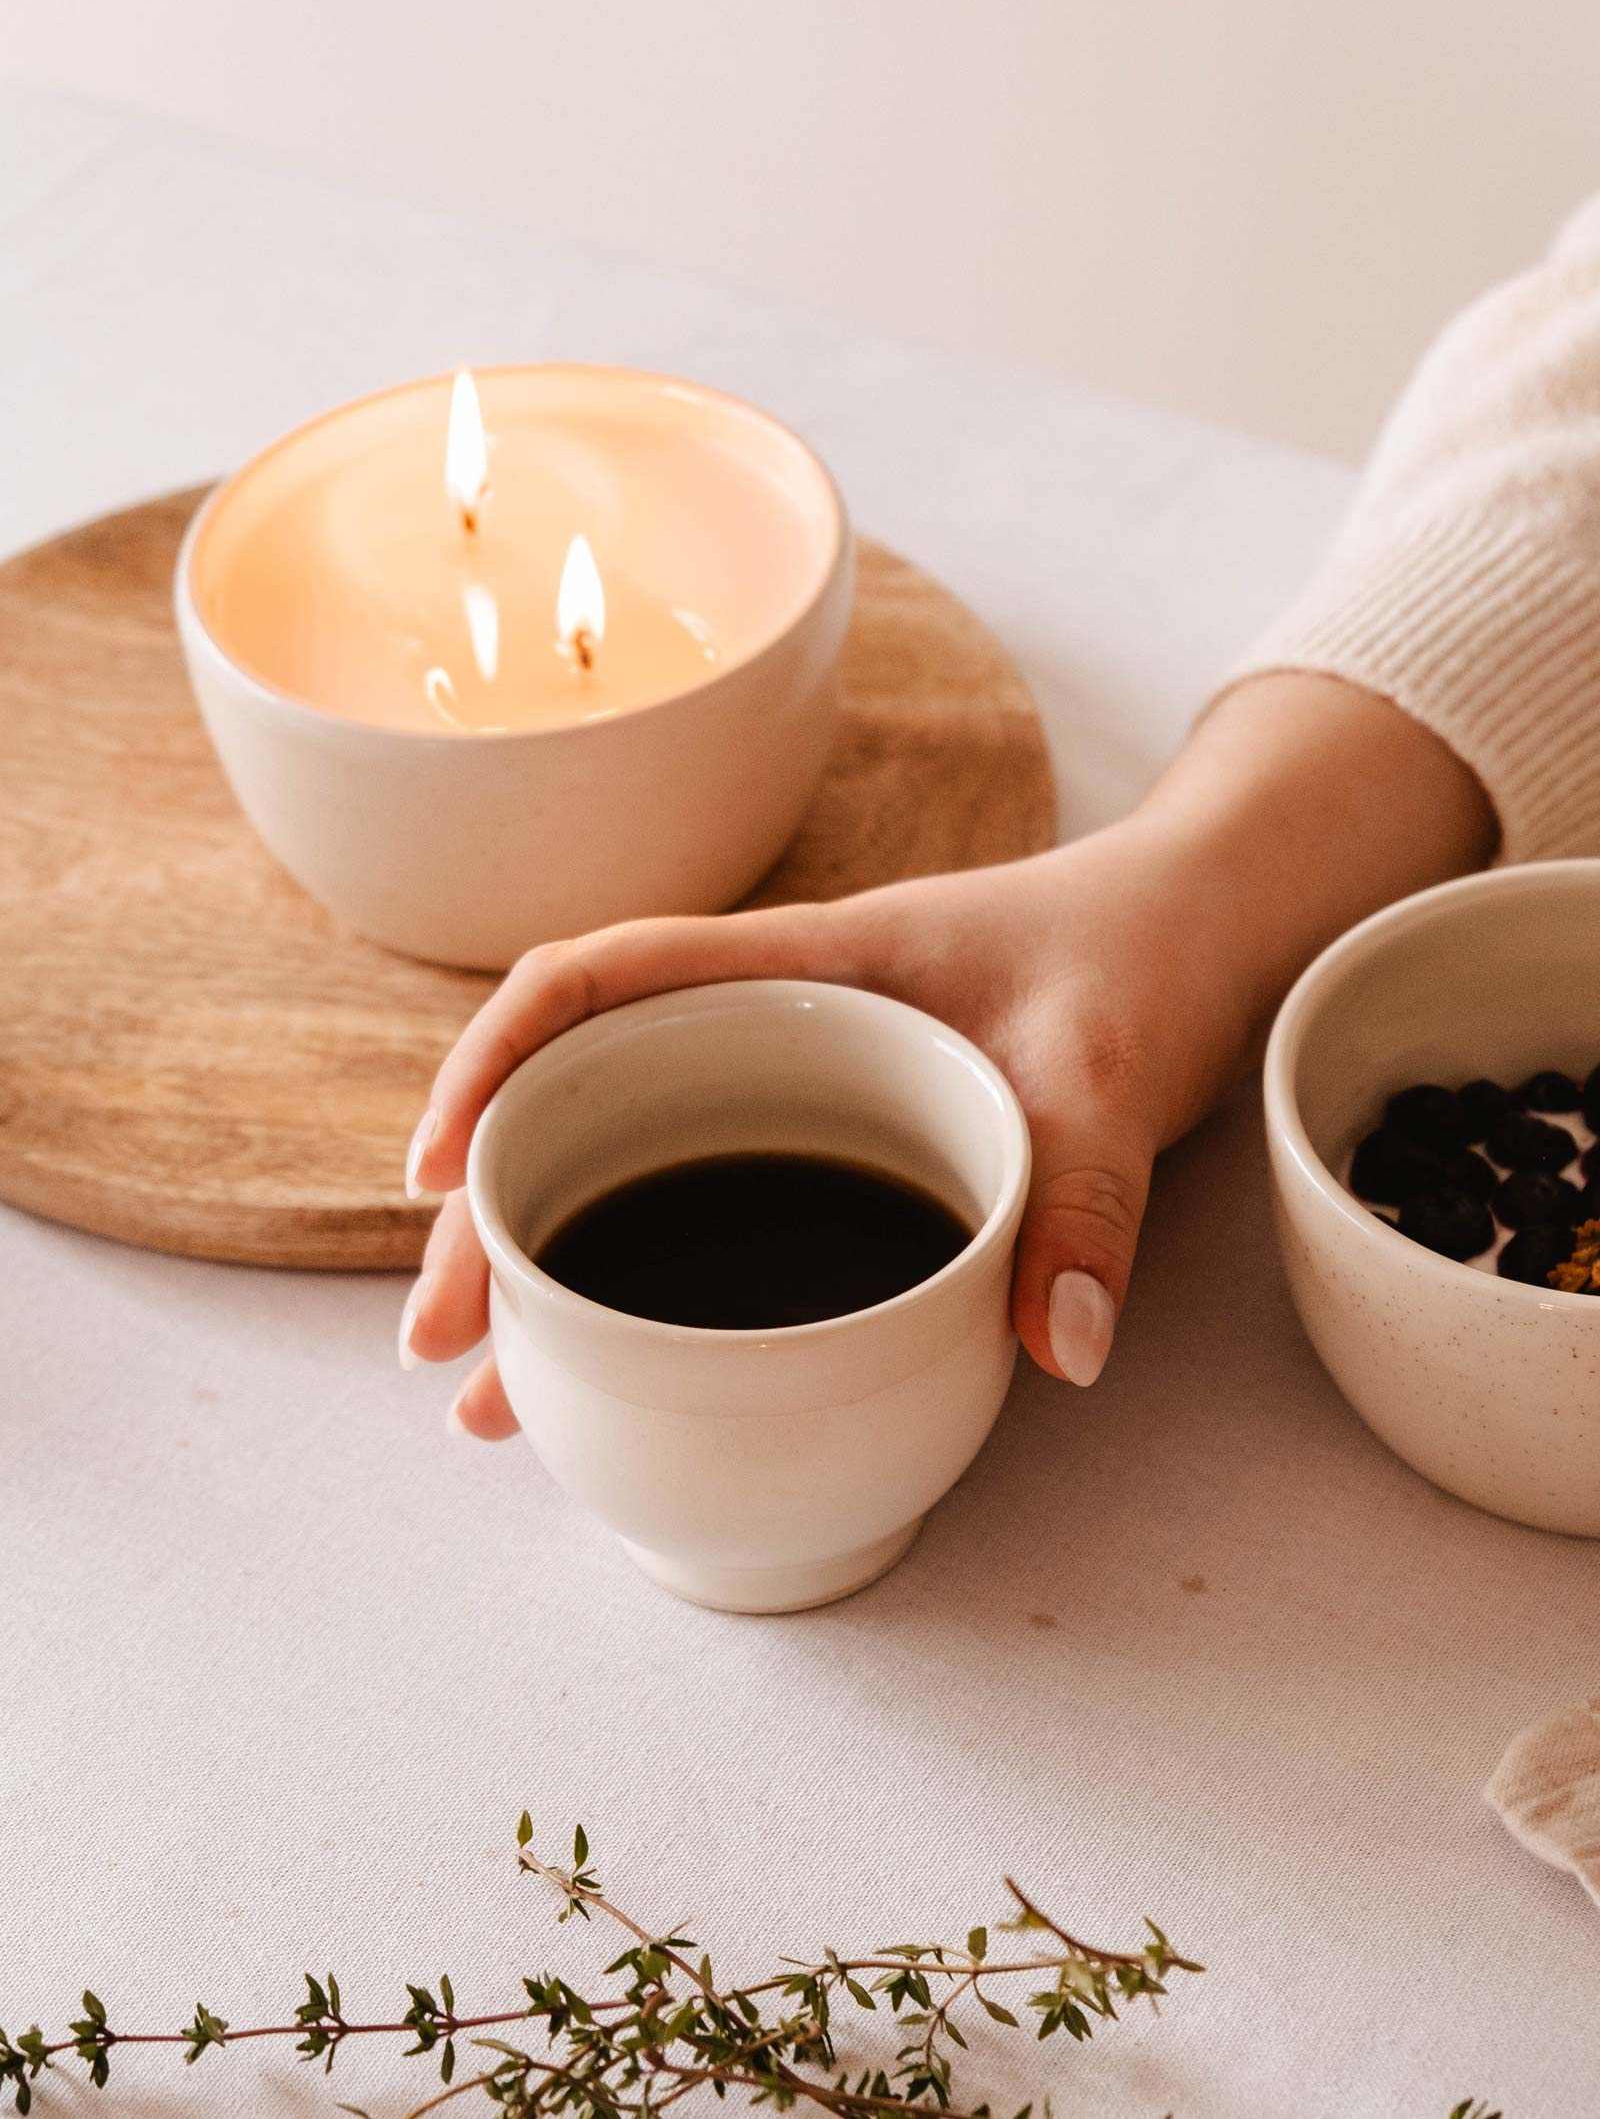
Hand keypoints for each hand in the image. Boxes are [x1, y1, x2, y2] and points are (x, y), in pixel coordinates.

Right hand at [400, 818, 1253, 1434]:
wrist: (1203, 932)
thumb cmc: (1137, 956)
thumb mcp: (1110, 1070)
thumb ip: (1086, 1200)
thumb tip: (1057, 1350)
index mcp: (800, 967)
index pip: (594, 980)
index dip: (493, 1061)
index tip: (441, 1170)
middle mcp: (772, 1027)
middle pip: (579, 1102)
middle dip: (493, 1218)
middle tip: (447, 1347)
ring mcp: (799, 1090)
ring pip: (631, 1170)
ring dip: (553, 1272)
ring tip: (496, 1398)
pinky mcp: (844, 1149)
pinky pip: (717, 1212)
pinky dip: (658, 1292)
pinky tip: (629, 1379)